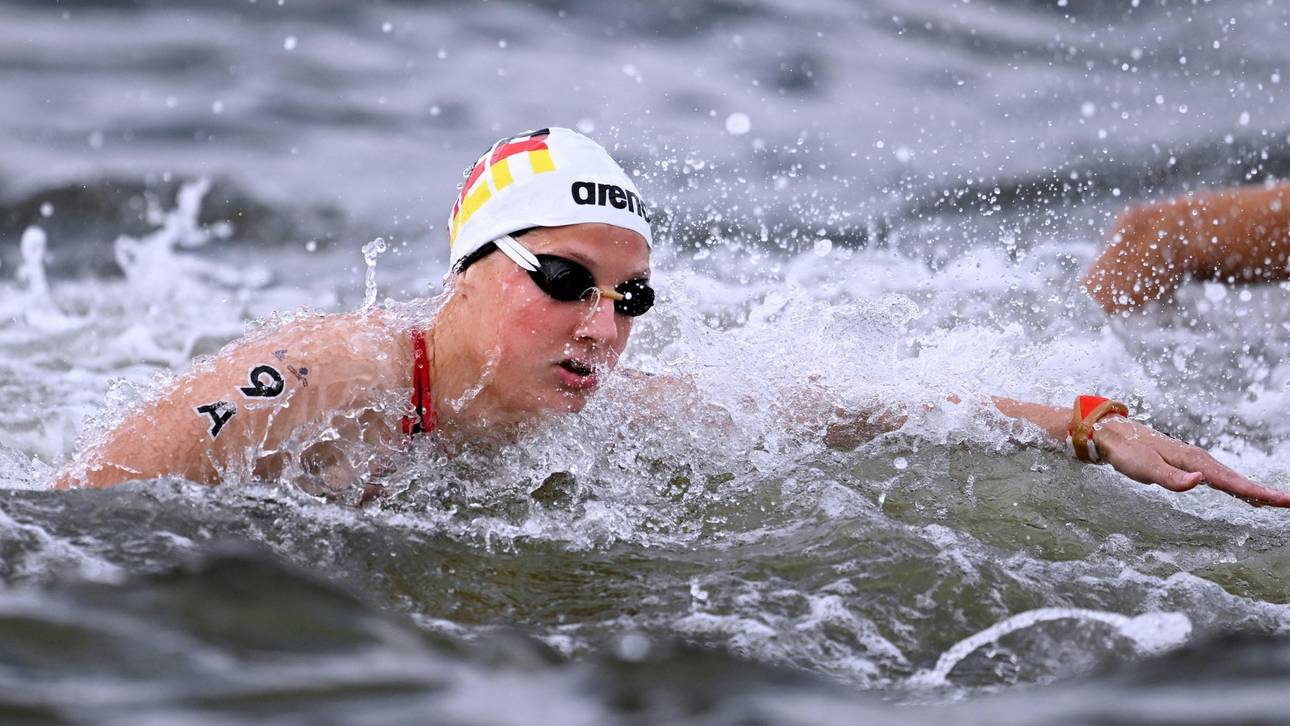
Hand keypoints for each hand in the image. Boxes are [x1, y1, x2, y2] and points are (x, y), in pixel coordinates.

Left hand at [1094, 417, 1289, 507]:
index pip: (1231, 481)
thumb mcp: (1145, 468)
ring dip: (1254, 491)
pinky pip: (1221, 479)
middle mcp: (1201, 460)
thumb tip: (1201, 480)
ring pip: (1232, 479)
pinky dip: (1238, 487)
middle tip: (1289, 503)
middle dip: (1264, 492)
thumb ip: (1171, 478)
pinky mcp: (1190, 465)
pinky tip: (1246, 495)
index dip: (1257, 492)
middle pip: (1238, 480)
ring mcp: (1197, 462)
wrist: (1113, 436)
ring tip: (1277, 502)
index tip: (1281, 500)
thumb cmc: (1128, 453)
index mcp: (1195, 461)